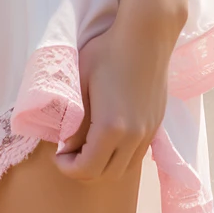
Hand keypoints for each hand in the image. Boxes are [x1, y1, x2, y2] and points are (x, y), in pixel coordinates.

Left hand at [53, 17, 174, 182]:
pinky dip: (119, 156)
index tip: (57, 154)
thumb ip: (73, 120)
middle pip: (105, 176)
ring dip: (103, 165)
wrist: (146, 36)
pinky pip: (136, 155)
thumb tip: (66, 144)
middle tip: (68, 152)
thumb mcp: (79, 83)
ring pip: (124, 169)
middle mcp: (134, 137)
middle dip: (83, 170)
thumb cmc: (107, 53)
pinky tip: (107, 137)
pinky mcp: (156, 125)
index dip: (67, 168)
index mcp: (111, 127)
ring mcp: (148, 132)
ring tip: (87, 145)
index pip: (86, 169)